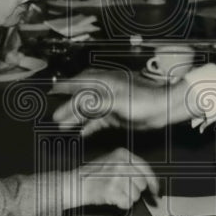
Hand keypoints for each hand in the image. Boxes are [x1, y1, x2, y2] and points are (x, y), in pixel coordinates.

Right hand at [50, 68, 189, 136]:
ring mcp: (110, 102)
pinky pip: (97, 120)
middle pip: (81, 98)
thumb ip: (97, 102)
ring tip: (63, 128)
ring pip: (88, 110)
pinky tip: (80, 133)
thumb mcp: (118, 101)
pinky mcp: (116, 114)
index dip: (64, 88)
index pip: (79, 84)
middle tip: (54, 118)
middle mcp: (104, 90)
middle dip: (67, 107)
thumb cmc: (144, 101)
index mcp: (104, 82)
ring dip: (76, 118)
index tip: (50, 92)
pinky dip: (88, 126)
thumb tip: (79, 103)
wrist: (164, 108)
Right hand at [65, 148, 158, 210]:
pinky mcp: (112, 190)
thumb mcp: (112, 161)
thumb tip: (149, 181)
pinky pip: (127, 203)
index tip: (157, 191)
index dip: (154, 182)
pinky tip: (112, 198)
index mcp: (123, 154)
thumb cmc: (92, 175)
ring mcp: (117, 176)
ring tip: (114, 193)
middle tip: (122, 190)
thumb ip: (130, 167)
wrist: (75, 184)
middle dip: (134, 190)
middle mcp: (121, 163)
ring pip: (135, 195)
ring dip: (127, 198)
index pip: (146, 169)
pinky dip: (121, 204)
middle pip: (142, 183)